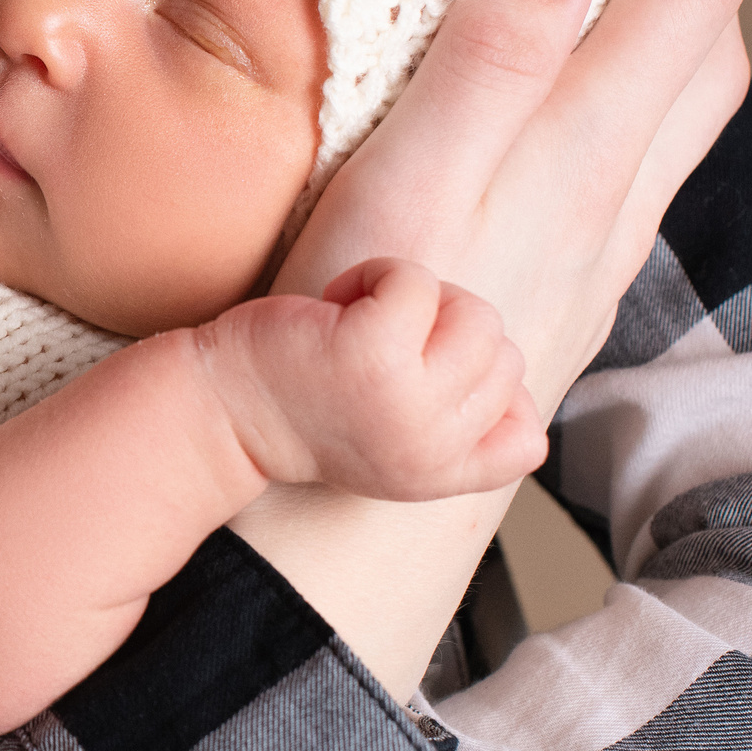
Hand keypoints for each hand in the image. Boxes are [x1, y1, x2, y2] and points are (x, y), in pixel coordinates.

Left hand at [211, 258, 545, 499]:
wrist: (221, 411)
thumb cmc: (306, 407)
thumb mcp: (396, 443)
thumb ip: (458, 425)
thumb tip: (512, 376)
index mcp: (442, 476)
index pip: (530, 443)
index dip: (497, 396)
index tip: (429, 383)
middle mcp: (434, 449)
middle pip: (504, 355)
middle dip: (445, 331)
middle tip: (377, 346)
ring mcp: (409, 401)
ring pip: (476, 315)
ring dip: (416, 300)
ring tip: (360, 324)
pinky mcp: (374, 351)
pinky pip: (417, 282)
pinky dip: (377, 274)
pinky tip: (337, 302)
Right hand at [273, 0, 749, 411]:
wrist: (347, 495)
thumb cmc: (350, 333)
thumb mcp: (406, 180)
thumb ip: (493, 51)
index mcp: (579, 153)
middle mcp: (611, 204)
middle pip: (710, 43)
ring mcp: (593, 257)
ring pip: (683, 110)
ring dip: (683, 8)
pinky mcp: (560, 295)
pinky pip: (637, 162)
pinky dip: (637, 83)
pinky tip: (576, 92)